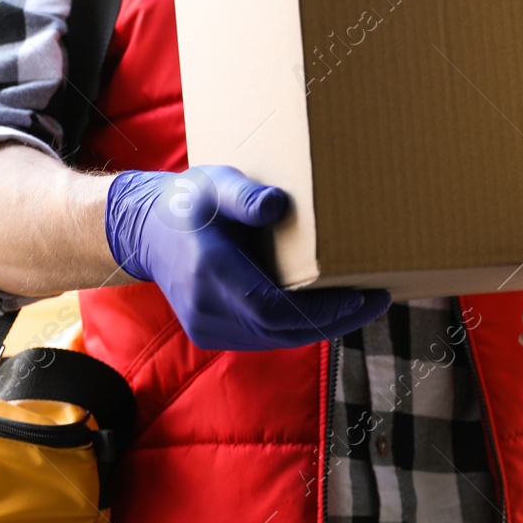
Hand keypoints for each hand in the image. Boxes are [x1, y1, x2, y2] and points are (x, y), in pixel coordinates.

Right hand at [105, 165, 389, 350]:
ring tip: (360, 304)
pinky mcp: (210, 334)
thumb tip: (277, 205)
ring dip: (319, 327)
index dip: (323, 310)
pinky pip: (261, 337)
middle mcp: (206, 309)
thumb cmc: (188, 202)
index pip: (275, 307)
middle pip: (282, 331)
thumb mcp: (215, 183)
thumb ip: (243, 196)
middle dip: (334, 320)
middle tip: (377, 299)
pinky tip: (324, 310)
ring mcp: (206, 327)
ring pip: (274, 339)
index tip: (363, 296)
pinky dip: (296, 328)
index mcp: (209, 272)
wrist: (144, 232)